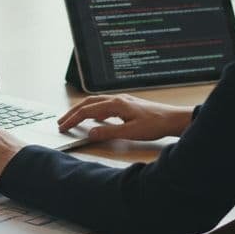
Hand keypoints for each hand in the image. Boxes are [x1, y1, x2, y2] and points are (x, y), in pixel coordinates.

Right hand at [57, 94, 193, 141]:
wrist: (173, 119)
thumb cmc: (155, 124)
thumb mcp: (130, 132)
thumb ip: (108, 132)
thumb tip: (89, 133)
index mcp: (116, 104)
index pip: (87, 111)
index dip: (73, 119)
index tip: (63, 127)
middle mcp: (117, 99)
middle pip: (88, 103)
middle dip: (73, 113)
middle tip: (61, 122)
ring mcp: (122, 101)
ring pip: (96, 103)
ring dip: (82, 111)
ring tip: (72, 119)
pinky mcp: (127, 105)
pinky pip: (104, 105)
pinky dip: (94, 111)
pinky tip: (94, 118)